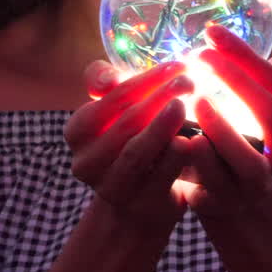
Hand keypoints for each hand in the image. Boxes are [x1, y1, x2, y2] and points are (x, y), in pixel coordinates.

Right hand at [64, 60, 194, 227]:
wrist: (139, 203)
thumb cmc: (131, 142)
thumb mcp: (117, 112)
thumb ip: (107, 83)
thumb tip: (107, 78)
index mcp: (77, 132)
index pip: (112, 98)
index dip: (146, 80)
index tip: (177, 65)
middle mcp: (87, 162)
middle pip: (126, 123)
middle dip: (160, 98)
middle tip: (189, 82)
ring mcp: (112, 188)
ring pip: (136, 153)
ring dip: (162, 126)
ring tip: (185, 106)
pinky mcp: (141, 207)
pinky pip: (160, 178)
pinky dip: (176, 157)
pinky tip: (194, 140)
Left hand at [177, 24, 271, 218]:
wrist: (231, 199)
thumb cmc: (234, 139)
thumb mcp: (246, 109)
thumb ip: (251, 82)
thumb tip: (261, 57)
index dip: (244, 53)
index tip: (211, 31)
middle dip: (237, 82)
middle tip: (201, 57)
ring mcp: (258, 180)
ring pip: (250, 160)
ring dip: (223, 129)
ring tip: (196, 100)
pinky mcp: (231, 202)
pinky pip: (219, 184)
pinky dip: (202, 162)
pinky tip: (182, 139)